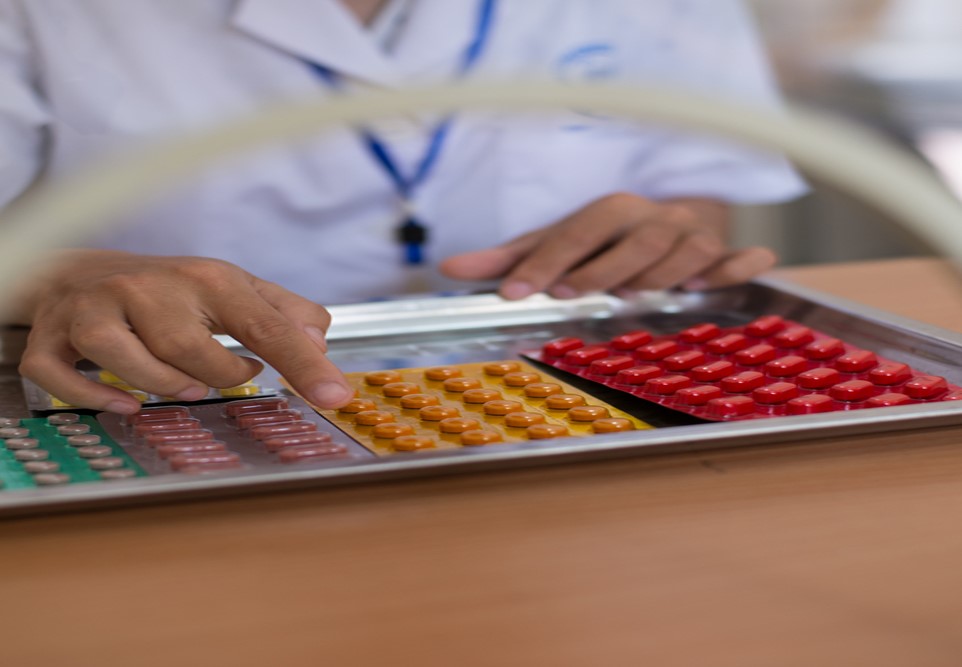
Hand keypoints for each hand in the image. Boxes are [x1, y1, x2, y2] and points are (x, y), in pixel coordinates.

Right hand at [13, 250, 353, 413]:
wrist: (86, 272)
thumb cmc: (175, 290)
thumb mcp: (238, 290)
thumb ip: (286, 315)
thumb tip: (323, 342)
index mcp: (207, 280)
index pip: (264, 325)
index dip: (302, 363)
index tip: (335, 396)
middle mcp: (147, 288)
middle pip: (188, 350)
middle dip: (217, 378)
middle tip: (231, 376)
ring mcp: (94, 311)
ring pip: (125, 360)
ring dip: (162, 388)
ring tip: (185, 387)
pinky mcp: (54, 336)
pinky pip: (61, 375)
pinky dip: (92, 398)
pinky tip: (125, 406)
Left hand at [440, 192, 776, 298]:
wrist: (675, 219)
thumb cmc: (606, 241)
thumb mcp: (558, 245)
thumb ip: (510, 260)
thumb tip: (449, 269)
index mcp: (610, 212)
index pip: (575, 233)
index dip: (546, 260)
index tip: (517, 292)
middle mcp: (653, 219)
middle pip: (633, 238)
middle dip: (603, 266)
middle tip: (573, 294)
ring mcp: (693, 237)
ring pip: (684, 249)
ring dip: (660, 273)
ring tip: (636, 295)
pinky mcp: (724, 256)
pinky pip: (739, 260)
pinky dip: (737, 267)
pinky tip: (724, 280)